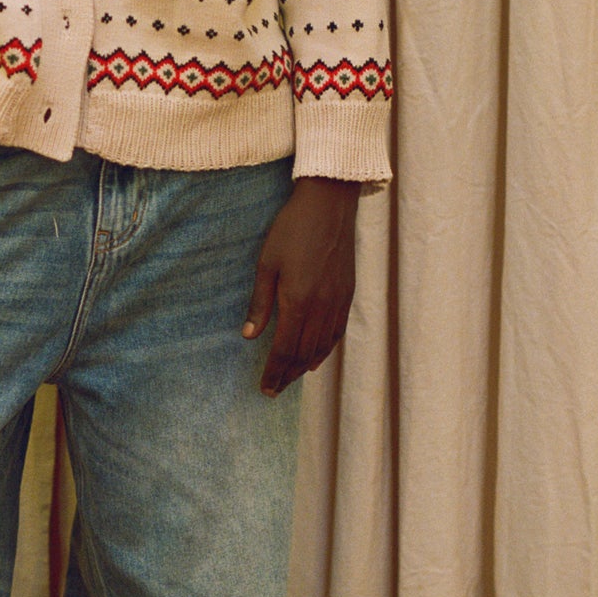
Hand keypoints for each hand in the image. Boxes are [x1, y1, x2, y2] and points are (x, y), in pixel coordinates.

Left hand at [242, 178, 361, 395]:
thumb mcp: (267, 264)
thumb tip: (250, 336)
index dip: (274, 372)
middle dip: (287, 375)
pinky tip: (317, 357)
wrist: (329, 206)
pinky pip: (337, 332)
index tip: (264, 388)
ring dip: (305, 366)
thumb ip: (260, 303)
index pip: (284, 349)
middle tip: (274, 390)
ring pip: (322, 346)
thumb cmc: (292, 230)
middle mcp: (321, 307)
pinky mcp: (347, 293)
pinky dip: (325, 350)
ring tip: (291, 378)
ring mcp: (337, 301)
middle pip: (303, 353)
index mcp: (298, 301)